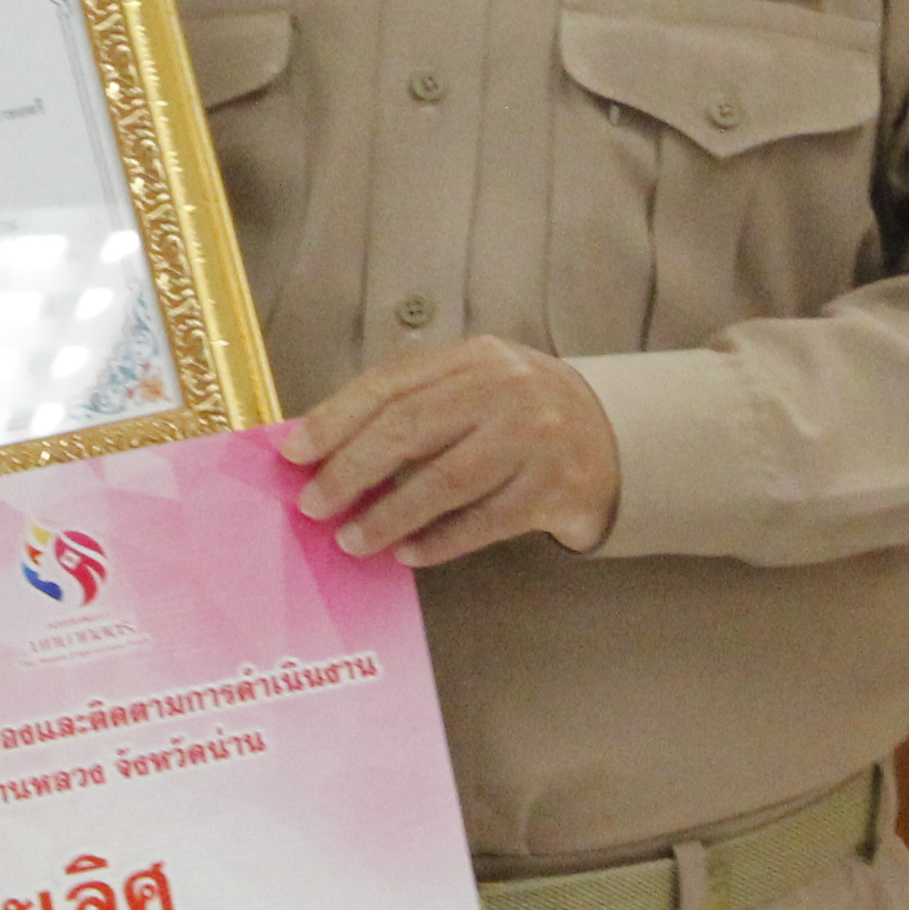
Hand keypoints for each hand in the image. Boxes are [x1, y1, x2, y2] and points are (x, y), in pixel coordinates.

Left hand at [289, 337, 620, 568]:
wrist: (614, 438)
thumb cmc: (519, 415)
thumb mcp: (474, 387)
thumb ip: (414, 405)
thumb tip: (326, 450)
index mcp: (474, 357)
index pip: (391, 384)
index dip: (335, 418)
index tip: (294, 453)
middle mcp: (507, 390)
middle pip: (410, 429)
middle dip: (351, 469)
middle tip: (313, 503)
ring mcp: (535, 439)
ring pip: (445, 481)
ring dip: (389, 515)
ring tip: (351, 539)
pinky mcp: (555, 489)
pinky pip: (483, 522)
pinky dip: (438, 541)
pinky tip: (406, 552)